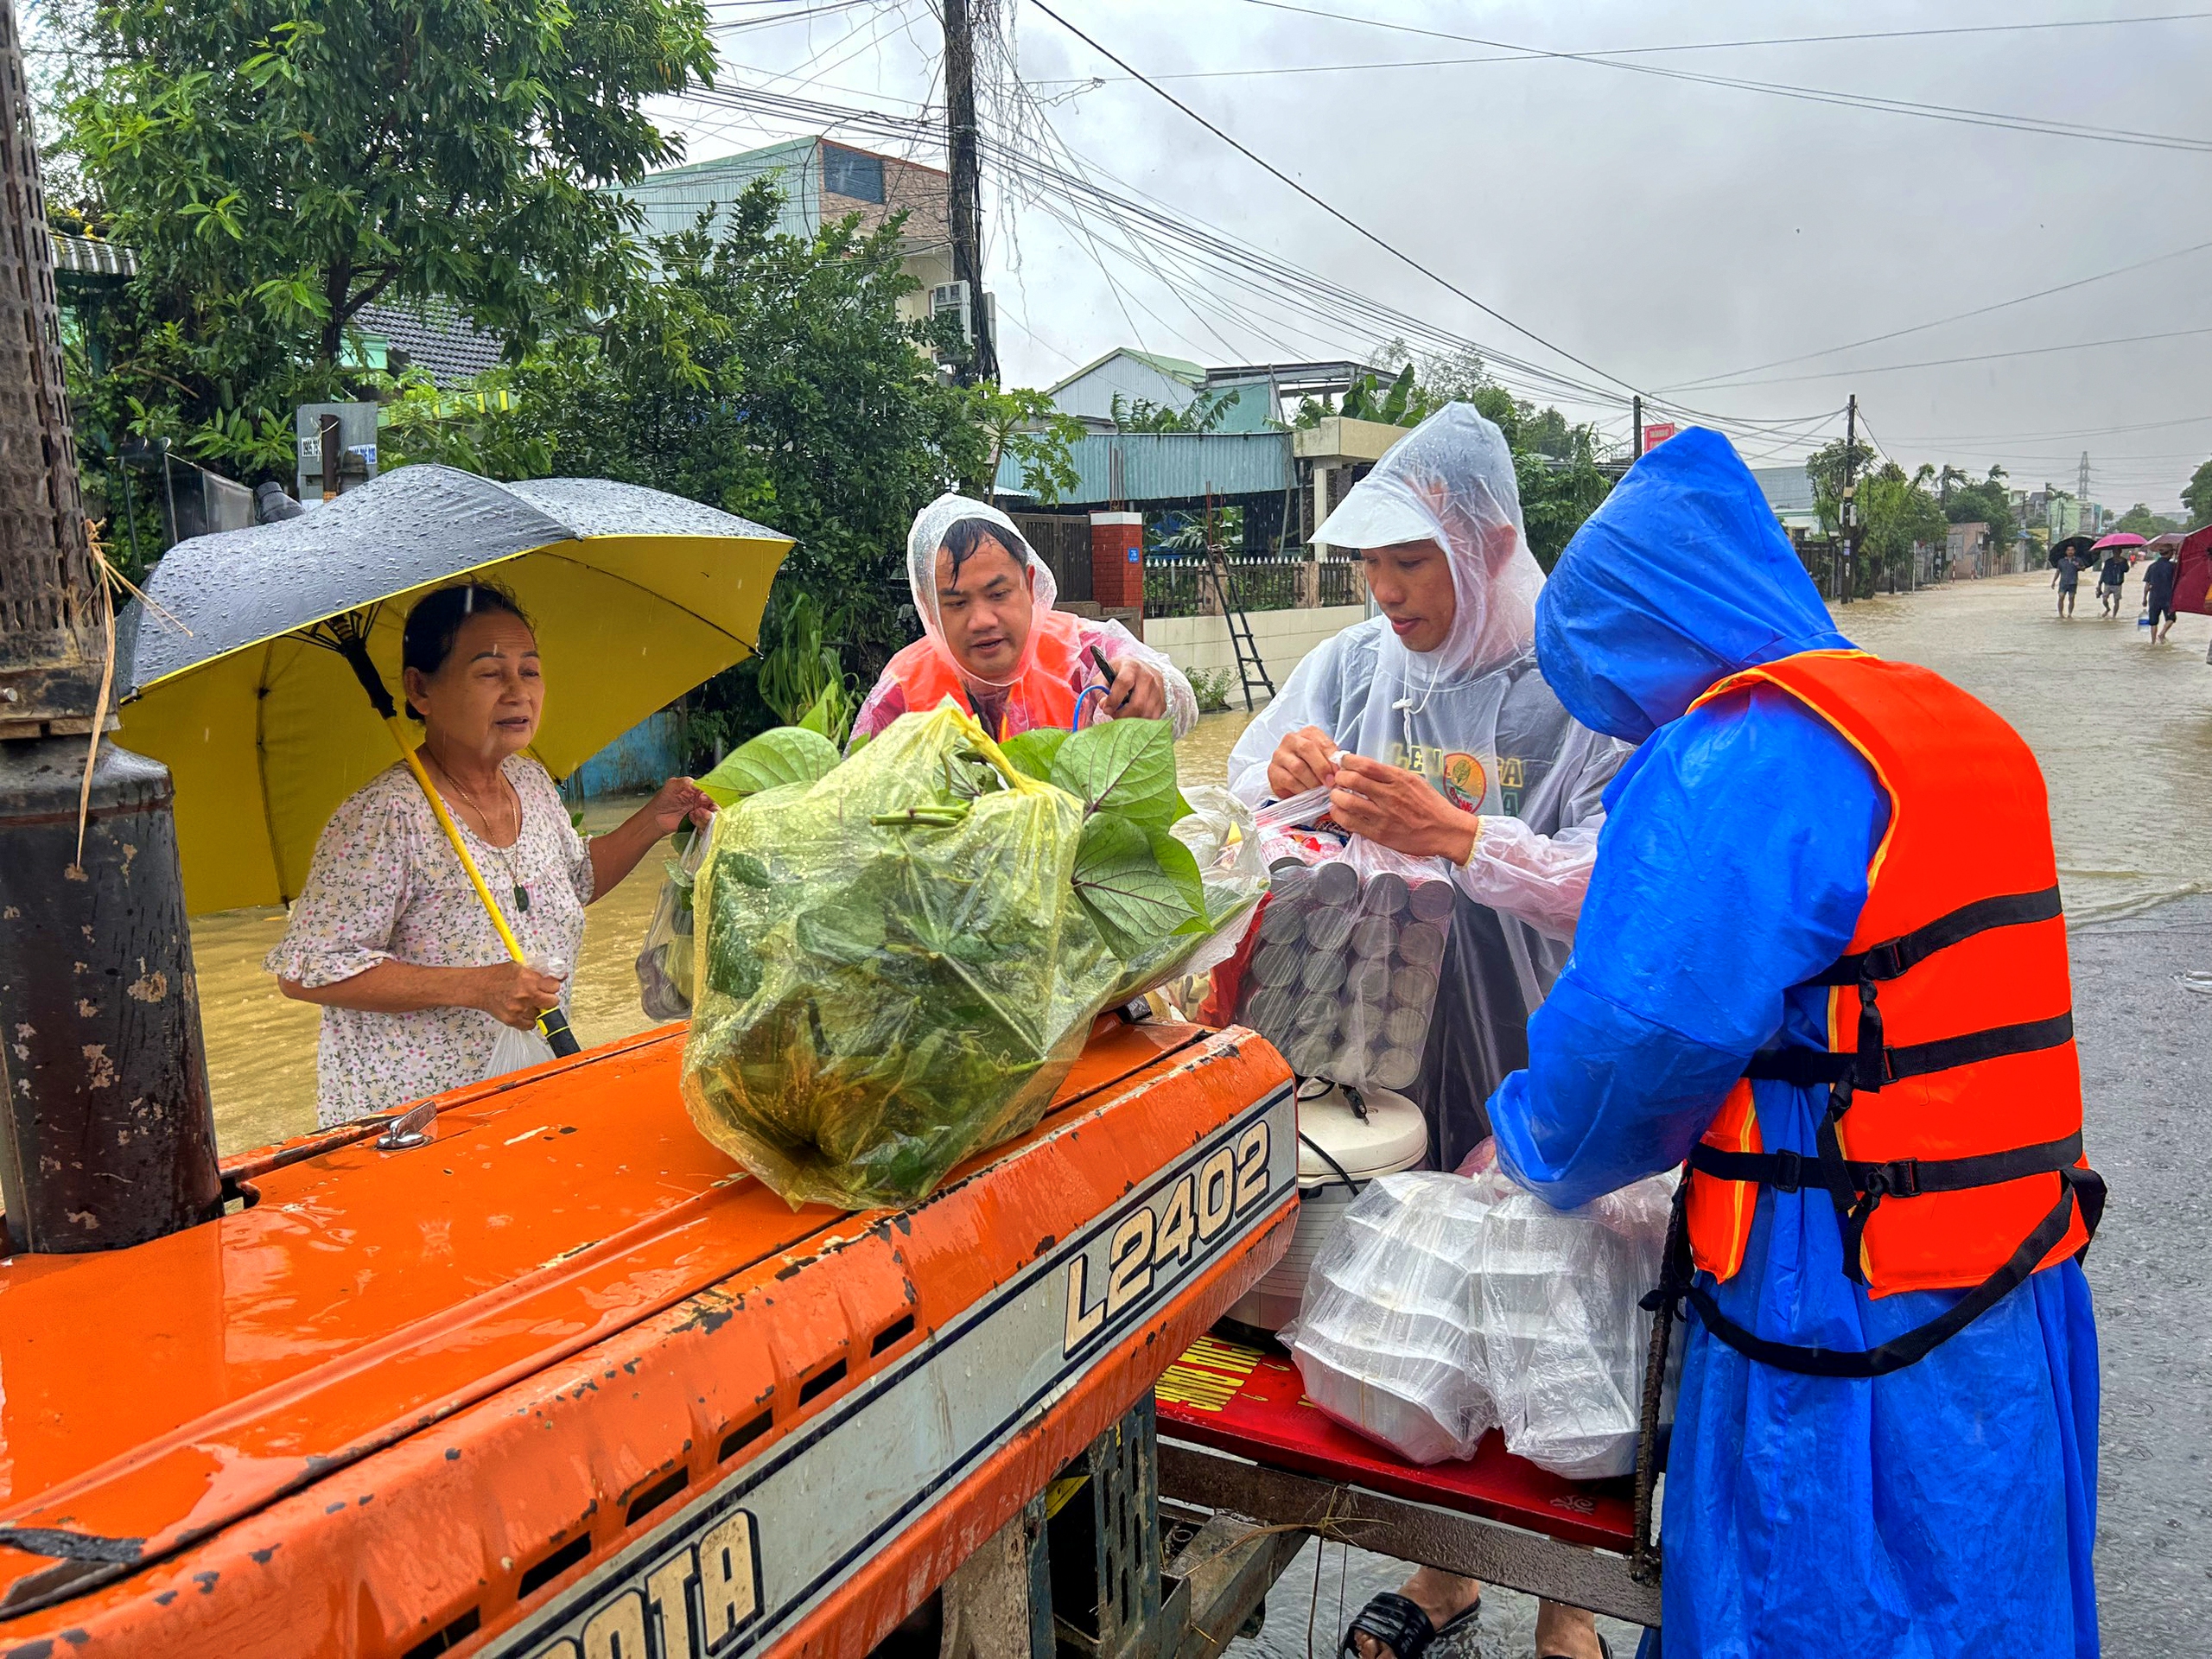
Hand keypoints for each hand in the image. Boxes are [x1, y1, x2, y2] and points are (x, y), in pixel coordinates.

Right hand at [472, 961, 565, 1029]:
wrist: (479, 988)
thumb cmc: (497, 976)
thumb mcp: (520, 967)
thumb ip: (539, 973)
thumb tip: (562, 976)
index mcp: (530, 979)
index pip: (555, 987)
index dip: (552, 987)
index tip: (548, 987)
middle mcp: (526, 995)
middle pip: (553, 1002)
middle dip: (548, 999)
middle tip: (541, 997)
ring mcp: (519, 1009)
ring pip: (541, 1014)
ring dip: (536, 1009)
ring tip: (526, 1003)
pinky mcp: (512, 1020)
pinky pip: (530, 1025)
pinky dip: (528, 1020)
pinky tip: (522, 1011)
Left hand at [644, 775, 715, 835]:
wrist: (656, 817)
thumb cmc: (663, 800)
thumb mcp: (672, 785)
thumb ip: (685, 782)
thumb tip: (697, 783)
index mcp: (698, 790)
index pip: (711, 790)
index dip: (710, 794)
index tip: (703, 798)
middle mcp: (702, 801)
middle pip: (716, 804)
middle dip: (711, 807)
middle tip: (699, 809)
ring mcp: (702, 813)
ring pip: (714, 816)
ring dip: (706, 817)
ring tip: (694, 815)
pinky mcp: (699, 823)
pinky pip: (707, 825)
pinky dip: (701, 824)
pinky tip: (692, 820)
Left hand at [1100, 657, 1167, 719]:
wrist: (1140, 669)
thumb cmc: (1119, 673)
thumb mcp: (1104, 675)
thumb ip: (1100, 689)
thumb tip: (1105, 705)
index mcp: (1131, 667)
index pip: (1124, 683)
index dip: (1113, 699)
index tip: (1106, 708)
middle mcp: (1148, 677)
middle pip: (1137, 704)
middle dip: (1122, 715)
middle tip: (1114, 715)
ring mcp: (1158, 689)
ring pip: (1145, 713)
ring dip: (1131, 720)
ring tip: (1122, 715)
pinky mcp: (1163, 701)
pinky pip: (1153, 718)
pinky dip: (1141, 722)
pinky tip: (1134, 716)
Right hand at [1267, 726, 1340, 797]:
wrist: (1291, 778)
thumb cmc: (1311, 767)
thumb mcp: (1324, 759)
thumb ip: (1332, 761)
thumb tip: (1342, 770)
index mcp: (1308, 733)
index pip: (1322, 742)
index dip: (1332, 758)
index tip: (1339, 773)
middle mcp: (1291, 739)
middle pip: (1307, 749)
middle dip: (1321, 768)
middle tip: (1330, 783)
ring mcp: (1280, 754)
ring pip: (1298, 767)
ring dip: (1312, 781)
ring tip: (1320, 791)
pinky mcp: (1273, 770)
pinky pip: (1289, 780)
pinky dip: (1301, 789)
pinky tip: (1307, 794)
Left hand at [1327, 754, 1479, 861]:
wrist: (1445, 831)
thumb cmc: (1431, 806)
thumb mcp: (1414, 781)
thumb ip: (1391, 775)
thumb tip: (1366, 769)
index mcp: (1398, 779)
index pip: (1365, 765)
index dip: (1347, 761)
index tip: (1343, 762)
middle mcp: (1389, 796)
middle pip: (1352, 780)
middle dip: (1339, 777)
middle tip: (1338, 780)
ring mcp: (1383, 816)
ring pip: (1347, 801)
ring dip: (1336, 796)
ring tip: (1337, 795)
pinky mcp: (1379, 834)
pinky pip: (1350, 823)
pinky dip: (1339, 815)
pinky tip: (1339, 811)